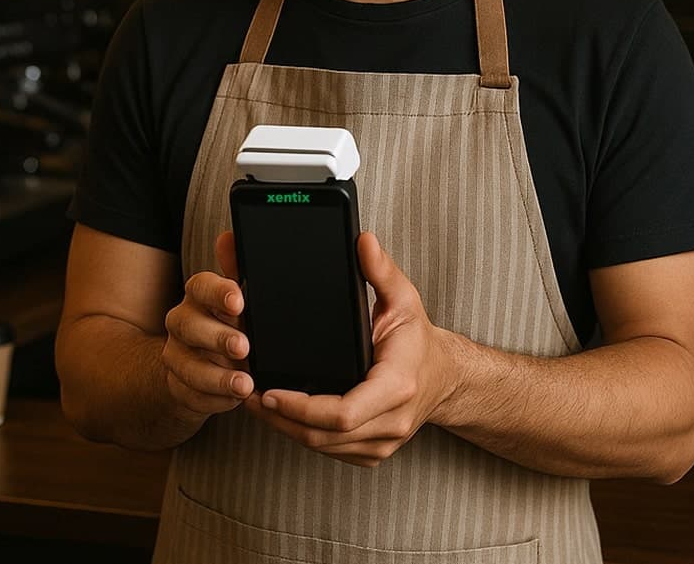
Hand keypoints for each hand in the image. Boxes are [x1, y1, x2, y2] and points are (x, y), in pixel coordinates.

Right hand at [161, 231, 253, 417]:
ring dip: (217, 376)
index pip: (201, 285)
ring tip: (244, 383)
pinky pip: (191, 395)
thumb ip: (236, 269)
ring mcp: (176, 356)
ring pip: (187, 365)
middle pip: (190, 326)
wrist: (201, 366)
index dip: (219, 292)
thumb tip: (230, 236)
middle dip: (217, 337)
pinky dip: (215, 398)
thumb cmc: (227, 323)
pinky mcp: (178, 387)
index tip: (240, 301)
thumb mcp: (236, 299)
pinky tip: (234, 398)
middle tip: (244, 346)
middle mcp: (181, 322)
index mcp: (198, 295)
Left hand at [243, 231, 456, 466]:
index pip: (343, 412)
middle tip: (248, 393)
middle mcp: (391, 421)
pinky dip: (304, 435)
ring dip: (287, 428)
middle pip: (324, 436)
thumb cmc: (419, 339)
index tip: (271, 391)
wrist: (445, 376)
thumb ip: (382, 269)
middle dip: (281, 418)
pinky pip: (332, 450)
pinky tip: (283, 415)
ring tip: (257, 402)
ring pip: (323, 447)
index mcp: (396, 385)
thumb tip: (363, 240)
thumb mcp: (405, 298)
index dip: (302, 407)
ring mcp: (382, 443)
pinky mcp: (373, 452)